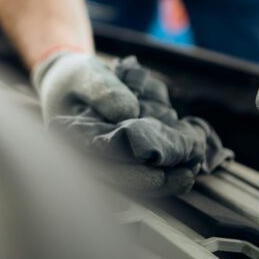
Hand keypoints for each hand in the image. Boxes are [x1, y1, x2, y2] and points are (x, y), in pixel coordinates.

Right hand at [35, 54, 231, 195]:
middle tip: (186, 175)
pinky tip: (185, 166)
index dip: (132, 175)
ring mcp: (101, 163)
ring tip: (190, 173)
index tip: (160, 173)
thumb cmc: (73, 79)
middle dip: (155, 182)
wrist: (68, 84)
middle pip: (120, 183)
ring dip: (162, 182)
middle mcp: (83, 162)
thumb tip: (129, 113)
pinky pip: (139, 171)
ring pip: (132, 183)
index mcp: (69, 147)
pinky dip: (161, 170)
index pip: (101, 170)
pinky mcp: (117, 160)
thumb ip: (103, 91)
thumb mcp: (84, 74)